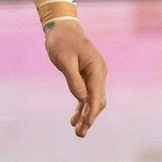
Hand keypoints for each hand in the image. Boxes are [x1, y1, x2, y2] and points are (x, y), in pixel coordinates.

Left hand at [44, 21, 107, 137]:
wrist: (62, 28)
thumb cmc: (62, 41)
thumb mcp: (65, 60)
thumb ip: (73, 80)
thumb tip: (82, 99)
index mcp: (97, 69)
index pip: (96, 95)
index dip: (92, 112)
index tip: (86, 124)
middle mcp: (99, 73)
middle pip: (97, 101)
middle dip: (90, 118)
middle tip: (80, 133)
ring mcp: (93, 75)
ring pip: (93, 100)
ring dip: (86, 115)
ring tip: (78, 132)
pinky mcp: (86, 77)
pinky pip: (86, 95)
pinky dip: (82, 107)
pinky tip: (75, 119)